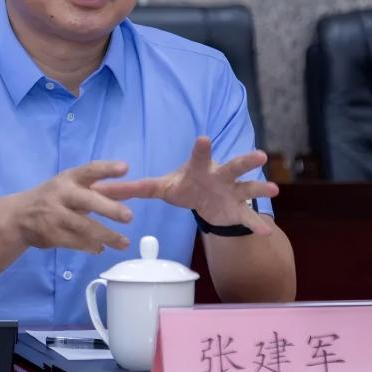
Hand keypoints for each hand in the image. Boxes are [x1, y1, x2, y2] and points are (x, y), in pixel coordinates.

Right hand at [14, 160, 134, 253]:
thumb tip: (135, 189)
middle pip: (88, 200)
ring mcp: (55, 215)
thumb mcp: (71, 186)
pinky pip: (75, 242)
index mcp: (69, 178)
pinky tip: (102, 248)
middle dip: (109, 208)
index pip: (90, 170)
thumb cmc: (55, 197)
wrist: (19, 216)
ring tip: (124, 243)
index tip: (125, 168)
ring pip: (84, 226)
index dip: (107, 169)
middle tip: (129, 216)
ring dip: (106, 235)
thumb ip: (100, 189)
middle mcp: (61, 193)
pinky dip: (91, 246)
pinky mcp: (51, 234)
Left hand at [93, 137, 278, 234]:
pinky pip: (249, 218)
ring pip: (248, 188)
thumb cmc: (184, 187)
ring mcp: (232, 192)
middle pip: (232, 167)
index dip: (201, 149)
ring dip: (260, 187)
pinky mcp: (238, 210)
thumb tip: (97, 189)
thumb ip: (131, 189)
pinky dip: (257, 225)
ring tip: (274, 188)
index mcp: (199, 169)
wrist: (207, 200)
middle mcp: (219, 176)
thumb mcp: (158, 187)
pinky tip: (266, 233)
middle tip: (259, 154)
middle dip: (245, 161)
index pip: (199, 157)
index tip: (204, 138)